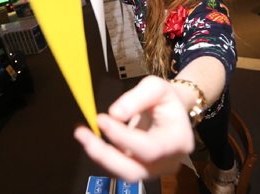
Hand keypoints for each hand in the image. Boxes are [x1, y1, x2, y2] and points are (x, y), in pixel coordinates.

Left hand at [74, 76, 194, 181]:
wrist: (172, 112)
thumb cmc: (166, 100)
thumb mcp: (157, 87)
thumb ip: (137, 97)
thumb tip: (115, 113)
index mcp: (178, 142)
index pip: (149, 148)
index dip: (123, 137)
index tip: (101, 119)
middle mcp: (167, 162)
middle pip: (133, 171)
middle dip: (104, 155)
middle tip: (82, 133)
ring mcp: (152, 170)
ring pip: (122, 173)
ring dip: (98, 155)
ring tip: (82, 134)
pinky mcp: (138, 169)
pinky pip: (117, 167)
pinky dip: (101, 154)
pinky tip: (89, 137)